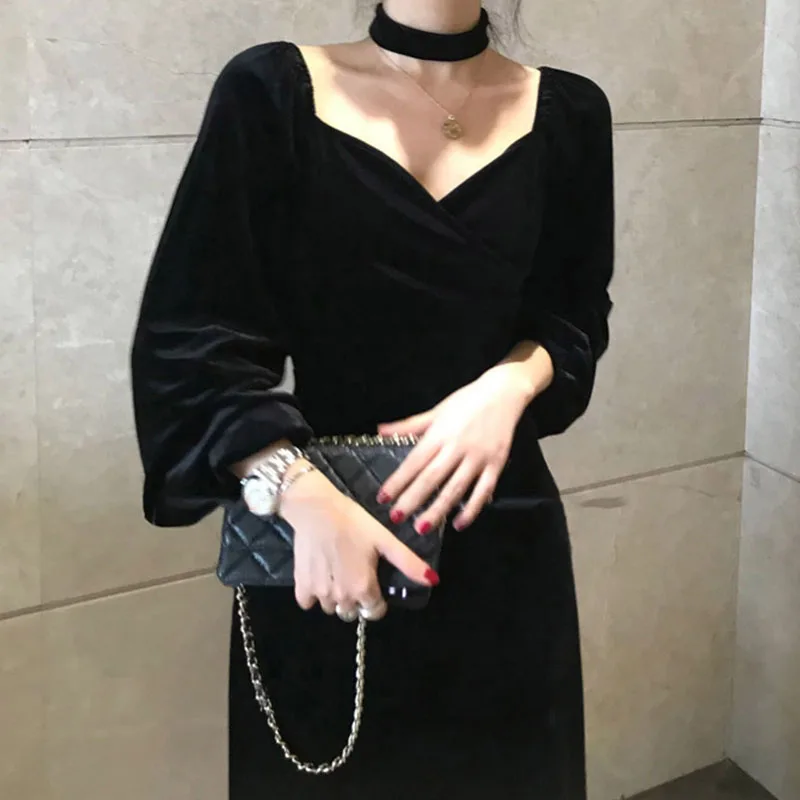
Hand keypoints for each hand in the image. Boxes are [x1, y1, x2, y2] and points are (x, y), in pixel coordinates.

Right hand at [280, 468, 438, 618]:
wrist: (316, 509)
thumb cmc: (353, 522)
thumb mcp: (385, 539)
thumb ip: (408, 563)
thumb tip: (434, 581)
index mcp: (363, 588)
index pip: (374, 612)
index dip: (377, 600)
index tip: (373, 582)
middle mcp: (341, 597)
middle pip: (352, 611)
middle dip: (356, 599)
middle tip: (355, 573)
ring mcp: (319, 594)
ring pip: (331, 608)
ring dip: (336, 596)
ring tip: (337, 572)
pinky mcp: (301, 585)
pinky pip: (308, 602)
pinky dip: (314, 594)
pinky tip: (320, 575)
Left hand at [376, 363, 536, 531]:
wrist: (503, 392)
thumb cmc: (467, 401)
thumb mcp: (436, 411)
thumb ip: (409, 425)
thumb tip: (381, 431)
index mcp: (439, 434)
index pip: (414, 461)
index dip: (398, 481)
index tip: (383, 497)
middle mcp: (457, 447)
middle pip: (432, 477)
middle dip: (413, 499)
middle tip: (396, 517)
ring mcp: (477, 457)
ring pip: (456, 488)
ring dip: (438, 509)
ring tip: (422, 527)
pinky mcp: (496, 464)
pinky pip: (483, 491)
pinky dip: (472, 509)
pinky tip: (459, 524)